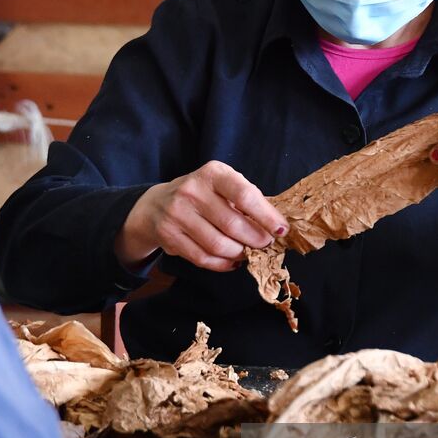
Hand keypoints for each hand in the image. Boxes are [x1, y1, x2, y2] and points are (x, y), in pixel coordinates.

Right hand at [116, 161, 287, 271]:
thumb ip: (248, 200)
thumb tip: (278, 225)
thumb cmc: (202, 195)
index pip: (244, 195)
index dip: (266, 216)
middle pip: (233, 224)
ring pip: (218, 245)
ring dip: (239, 254)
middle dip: (255, 239)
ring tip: (247, 252)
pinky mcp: (169, 235)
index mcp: (212, 173)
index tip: (281, 230)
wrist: (156, 205)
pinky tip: (232, 261)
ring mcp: (177, 213)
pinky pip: (203, 258)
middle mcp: (192, 190)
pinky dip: (223, 264)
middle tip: (265, 245)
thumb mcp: (222, 185)